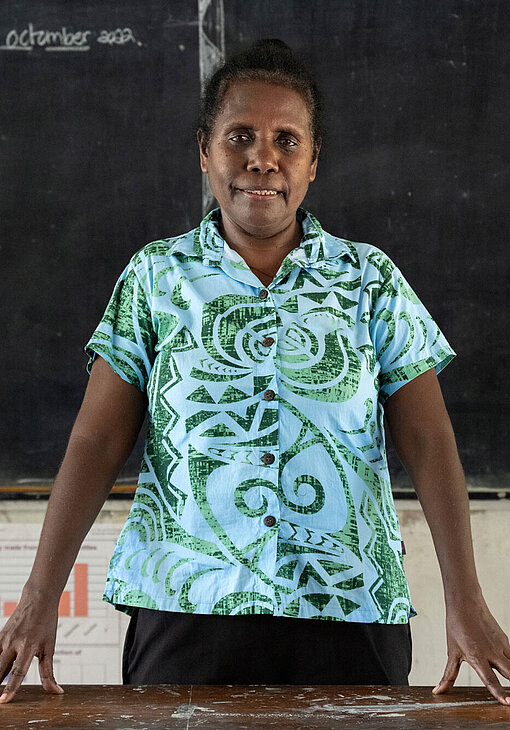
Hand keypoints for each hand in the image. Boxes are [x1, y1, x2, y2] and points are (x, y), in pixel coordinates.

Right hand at [0, 587, 63, 703]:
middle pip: (0, 670)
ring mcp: (4, 639)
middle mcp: (13, 642)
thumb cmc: (46, 623)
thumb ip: (49, 671)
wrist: (38, 599)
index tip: (4, 701)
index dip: (11, 687)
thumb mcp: (50, 647)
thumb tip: (56, 691)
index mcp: (29, 645)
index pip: (18, 671)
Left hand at [432, 597, 509, 705]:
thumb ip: (448, 675)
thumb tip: (438, 691)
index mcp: (476, 657)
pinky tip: (507, 668)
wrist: (465, 604)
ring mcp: (501, 646)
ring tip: (509, 682)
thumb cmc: (457, 627)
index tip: (507, 703)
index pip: (490, 680)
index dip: (500, 693)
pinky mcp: (505, 640)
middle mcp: (491, 652)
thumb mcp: (452, 653)